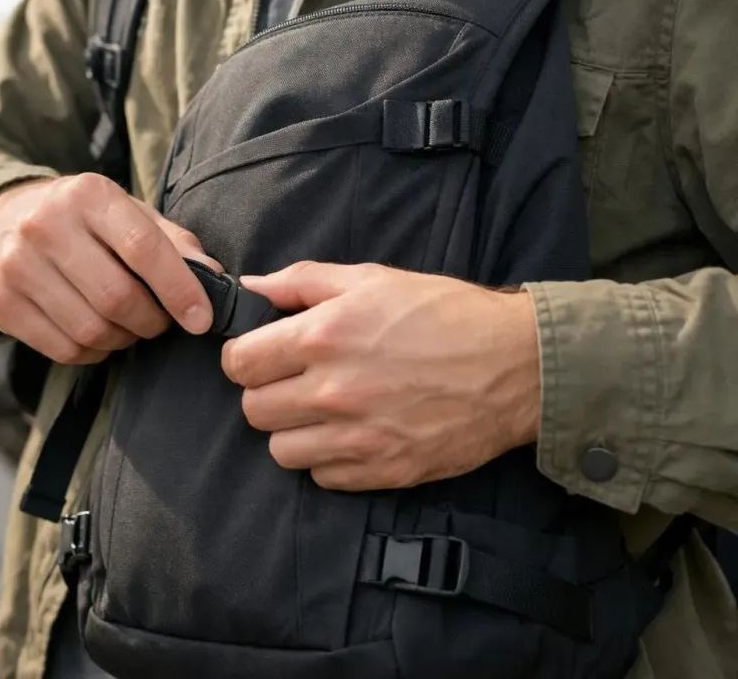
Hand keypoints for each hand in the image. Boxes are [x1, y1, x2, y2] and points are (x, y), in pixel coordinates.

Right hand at [0, 174, 220, 364]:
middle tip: (160, 322)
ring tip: (128, 327)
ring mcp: (16, 265)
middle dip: (151, 321)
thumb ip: (172, 243)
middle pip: (116, 297)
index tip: (201, 319)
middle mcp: (45, 225)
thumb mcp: (126, 214)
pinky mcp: (1, 303)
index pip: (142, 248)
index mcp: (87, 194)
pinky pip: (63, 349)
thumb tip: (214, 279)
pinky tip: (97, 336)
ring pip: (90, 329)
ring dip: (123, 340)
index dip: (179, 289)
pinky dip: (92, 353)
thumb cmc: (80, 221)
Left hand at [220, 261, 540, 490]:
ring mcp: (356, 437)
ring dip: (294, 431)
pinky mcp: (381, 470)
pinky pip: (322, 477)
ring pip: (280, 451)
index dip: (245, 357)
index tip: (262, 355)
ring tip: (322, 412)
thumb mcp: (372, 279)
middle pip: (253, 410)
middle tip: (295, 381)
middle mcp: (331, 391)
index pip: (238, 363)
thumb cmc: (445, 313)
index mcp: (322, 336)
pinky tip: (352, 434)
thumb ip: (302, 281)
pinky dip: (329, 459)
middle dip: (267, 393)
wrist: (517, 366)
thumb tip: (251, 286)